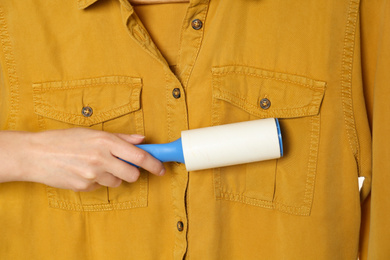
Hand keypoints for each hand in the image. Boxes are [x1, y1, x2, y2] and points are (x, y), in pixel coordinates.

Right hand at [0, 129, 164, 190]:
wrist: (36, 154)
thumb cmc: (64, 140)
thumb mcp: (93, 133)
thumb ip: (120, 138)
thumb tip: (142, 139)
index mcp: (106, 142)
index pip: (139, 156)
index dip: (154, 164)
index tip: (162, 169)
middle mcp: (101, 159)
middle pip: (133, 174)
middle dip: (133, 172)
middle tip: (124, 165)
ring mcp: (92, 175)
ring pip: (117, 182)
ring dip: (113, 176)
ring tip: (95, 165)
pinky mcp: (84, 187)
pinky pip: (101, 187)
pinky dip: (97, 181)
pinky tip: (84, 171)